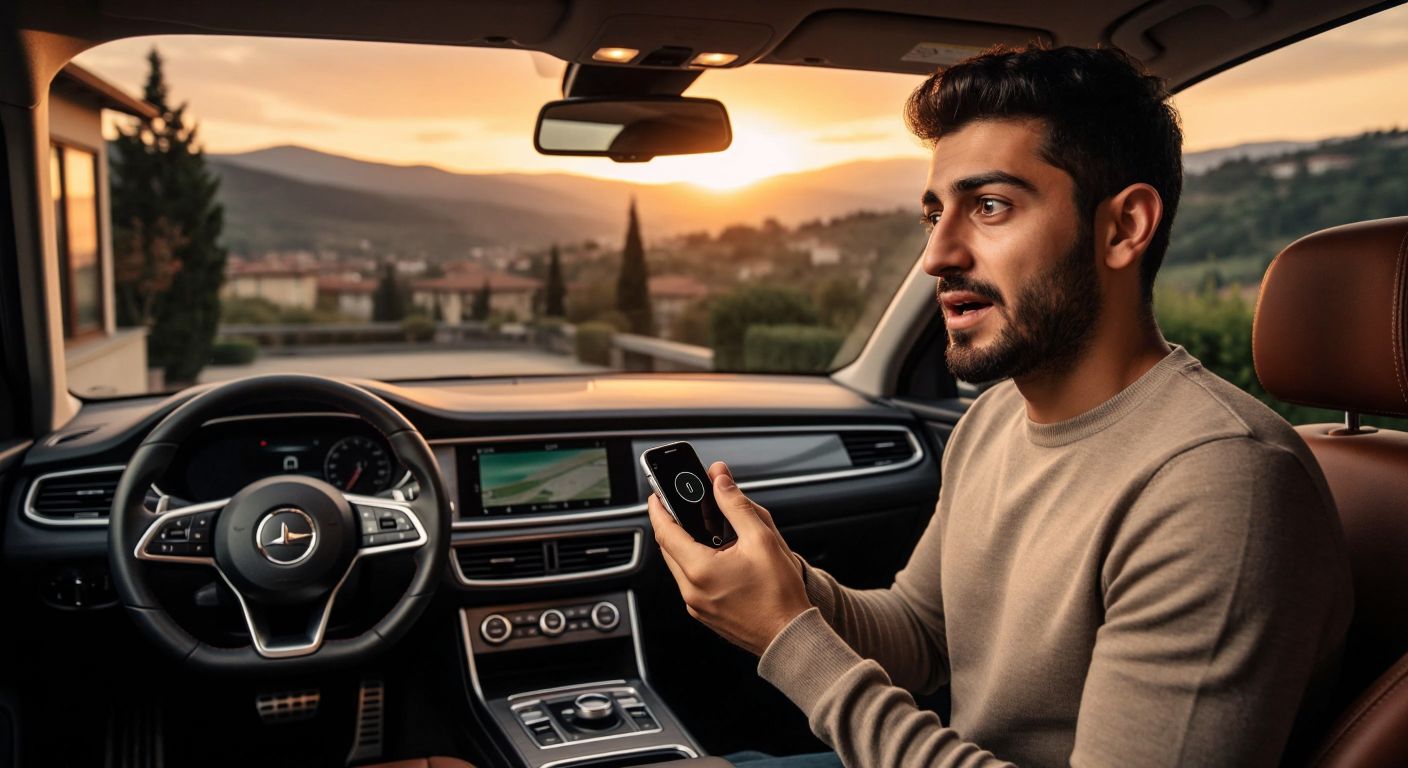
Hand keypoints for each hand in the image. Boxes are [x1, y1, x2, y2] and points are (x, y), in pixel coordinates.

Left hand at [648, 461, 811, 655]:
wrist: (790, 635)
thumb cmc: (780, 593)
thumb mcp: (761, 539)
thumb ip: (736, 505)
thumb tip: (720, 481)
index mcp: (700, 570)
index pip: (665, 531)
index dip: (658, 509)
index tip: (656, 494)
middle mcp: (691, 590)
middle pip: (669, 549)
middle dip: (671, 524)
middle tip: (679, 505)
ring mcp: (696, 605)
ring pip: (679, 566)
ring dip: (684, 544)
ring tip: (702, 527)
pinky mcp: (704, 614)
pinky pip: (690, 582)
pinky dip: (695, 564)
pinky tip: (715, 555)